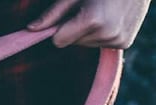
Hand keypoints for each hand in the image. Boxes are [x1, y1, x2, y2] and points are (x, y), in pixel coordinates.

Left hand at [28, 0, 150, 48]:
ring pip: (86, 44)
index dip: (59, 28)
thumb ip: (53, 13)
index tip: (69, 13)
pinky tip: (112, 18)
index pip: (58, 41)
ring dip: (90, 31)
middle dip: (76, 28)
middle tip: (91, 7)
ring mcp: (118, 40)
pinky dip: (103, 34)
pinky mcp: (125, 43)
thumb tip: (30, 29)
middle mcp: (106, 34)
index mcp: (92, 21)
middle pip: (72, 43)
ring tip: (103, 10)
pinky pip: (101, 45)